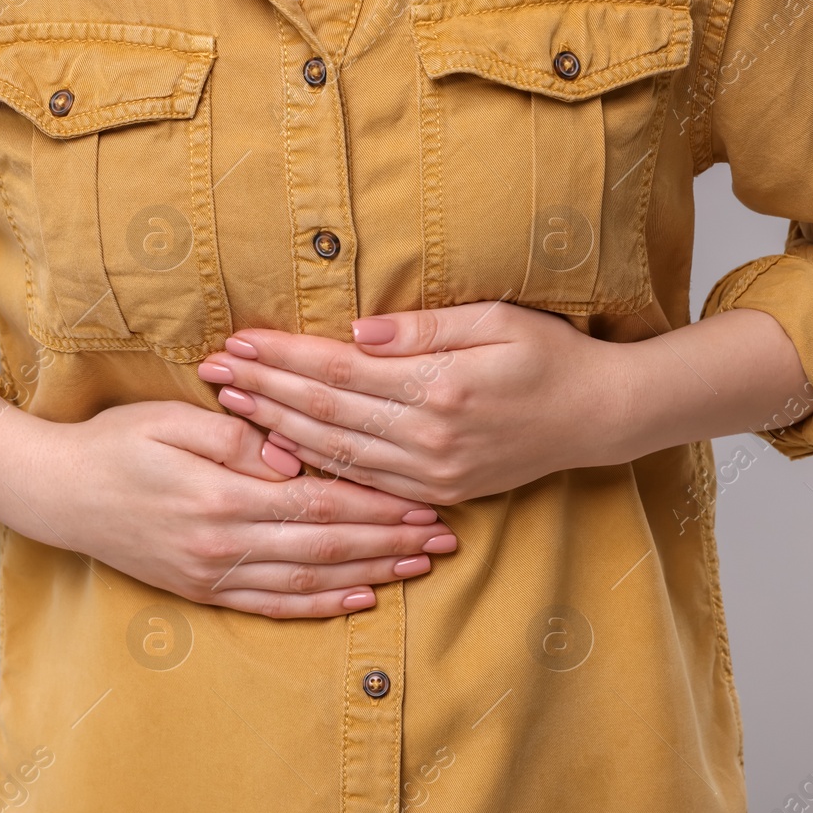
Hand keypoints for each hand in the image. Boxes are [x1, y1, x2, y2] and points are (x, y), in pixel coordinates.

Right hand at [0, 381, 458, 618]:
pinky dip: (320, 606)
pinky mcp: (202, 590)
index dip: (377, 505)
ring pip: (308, 581)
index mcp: (221, 496)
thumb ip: (235, 436)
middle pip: (326, 546)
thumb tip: (290, 456)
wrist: (55, 493)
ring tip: (419, 566)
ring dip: (370, 575)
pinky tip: (359, 599)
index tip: (424, 502)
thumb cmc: (115, 443)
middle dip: (391, 542)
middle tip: (444, 538)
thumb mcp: (170, 418)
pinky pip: (272, 605)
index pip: (319, 502)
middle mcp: (222, 544)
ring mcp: (212, 574)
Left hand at [195, 301, 628, 504]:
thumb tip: (358, 330)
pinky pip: (363, 483)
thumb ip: (425, 328)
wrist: (598, 417)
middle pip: (325, 412)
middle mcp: (430, 437)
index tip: (239, 340)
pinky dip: (317, 466)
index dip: (284, 355)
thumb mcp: (498, 321)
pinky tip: (280, 449)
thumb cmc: (551, 355)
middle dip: (264, 389)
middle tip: (213, 370)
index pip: (340, 369)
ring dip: (277, 428)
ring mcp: (432, 472)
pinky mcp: (438, 491)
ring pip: (335, 452)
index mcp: (440, 387)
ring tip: (231, 405)